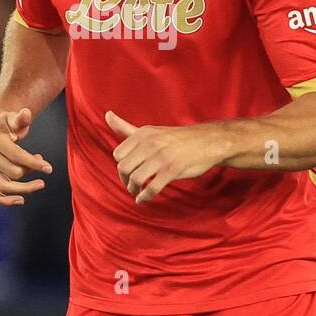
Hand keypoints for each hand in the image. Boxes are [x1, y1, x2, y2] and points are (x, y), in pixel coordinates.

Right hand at [0, 107, 52, 206]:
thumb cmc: (7, 125)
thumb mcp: (14, 118)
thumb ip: (21, 118)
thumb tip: (26, 112)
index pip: (16, 156)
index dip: (34, 163)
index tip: (49, 168)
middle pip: (13, 172)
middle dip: (31, 170)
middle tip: (42, 164)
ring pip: (3, 186)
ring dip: (24, 189)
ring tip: (40, 184)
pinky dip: (5, 201)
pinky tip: (21, 200)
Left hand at [106, 110, 225, 204]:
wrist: (208, 141)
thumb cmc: (176, 139)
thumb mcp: (150, 131)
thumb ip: (126, 127)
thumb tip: (107, 115)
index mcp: (143, 134)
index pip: (118, 155)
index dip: (121, 166)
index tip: (128, 172)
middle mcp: (150, 144)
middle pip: (123, 168)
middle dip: (125, 180)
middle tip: (131, 186)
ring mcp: (161, 157)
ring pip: (135, 179)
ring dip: (133, 190)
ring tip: (137, 192)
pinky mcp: (172, 170)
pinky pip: (151, 188)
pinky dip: (144, 197)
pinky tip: (143, 199)